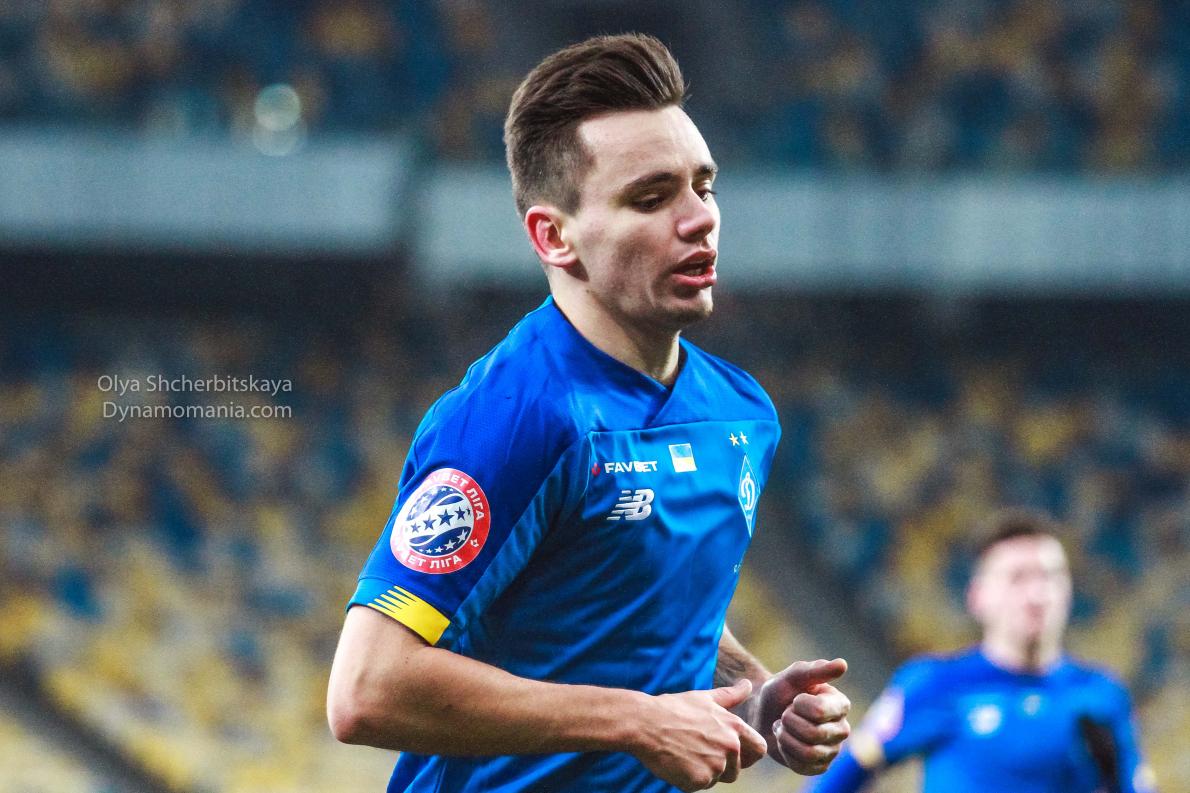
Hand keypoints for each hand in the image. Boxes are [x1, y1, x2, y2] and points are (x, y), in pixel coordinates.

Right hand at [633, 679, 768, 790]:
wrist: (645, 723)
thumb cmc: (674, 708)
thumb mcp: (705, 698)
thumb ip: (731, 695)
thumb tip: (748, 684)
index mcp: (735, 727)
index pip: (759, 749)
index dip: (747, 754)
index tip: (731, 752)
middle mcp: (730, 747)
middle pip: (737, 769)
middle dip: (722, 766)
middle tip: (699, 752)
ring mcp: (716, 765)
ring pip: (717, 779)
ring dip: (704, 772)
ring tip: (685, 754)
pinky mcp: (700, 780)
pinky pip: (699, 787)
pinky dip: (689, 780)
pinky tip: (677, 762)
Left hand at [755, 658, 850, 774]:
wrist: (763, 712)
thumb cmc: (781, 690)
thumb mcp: (794, 675)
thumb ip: (817, 670)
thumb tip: (843, 664)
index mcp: (841, 705)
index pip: (820, 711)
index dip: (798, 705)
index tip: (794, 698)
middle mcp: (842, 729)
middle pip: (815, 735)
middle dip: (789, 722)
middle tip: (785, 714)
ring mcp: (832, 749)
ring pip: (809, 753)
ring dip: (786, 738)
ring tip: (782, 727)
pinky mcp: (820, 766)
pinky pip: (802, 767)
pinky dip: (786, 752)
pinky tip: (784, 741)